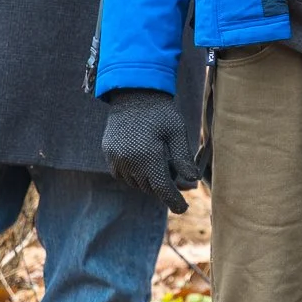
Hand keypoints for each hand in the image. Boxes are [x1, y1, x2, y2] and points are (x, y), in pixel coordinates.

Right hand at [102, 88, 201, 212]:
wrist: (133, 92)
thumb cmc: (160, 112)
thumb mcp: (177, 132)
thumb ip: (183, 159)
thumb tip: (192, 182)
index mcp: (148, 156)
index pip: (162, 189)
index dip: (174, 201)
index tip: (183, 208)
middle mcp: (129, 161)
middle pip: (149, 187)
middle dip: (164, 187)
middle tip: (179, 179)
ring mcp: (116, 158)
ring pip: (136, 183)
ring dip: (149, 181)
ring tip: (161, 163)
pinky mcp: (108, 154)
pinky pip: (122, 174)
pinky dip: (135, 174)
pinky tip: (144, 161)